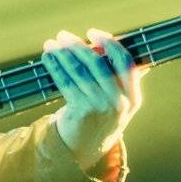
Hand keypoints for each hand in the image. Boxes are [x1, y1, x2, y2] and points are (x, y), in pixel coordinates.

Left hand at [41, 28, 144, 170]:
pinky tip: (47, 57)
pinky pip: (65, 82)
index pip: (126, 62)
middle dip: (78, 45)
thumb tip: (112, 43)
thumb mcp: (118, 101)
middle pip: (98, 64)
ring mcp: (100, 108)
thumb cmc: (100, 117)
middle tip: (63, 35)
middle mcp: (119, 102)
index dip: (110, 44)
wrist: (85, 149)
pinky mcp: (81, 112)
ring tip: (51, 44)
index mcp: (133, 97)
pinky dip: (55, 67)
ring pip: (79, 71)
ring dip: (62, 53)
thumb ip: (119, 76)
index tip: (93, 33)